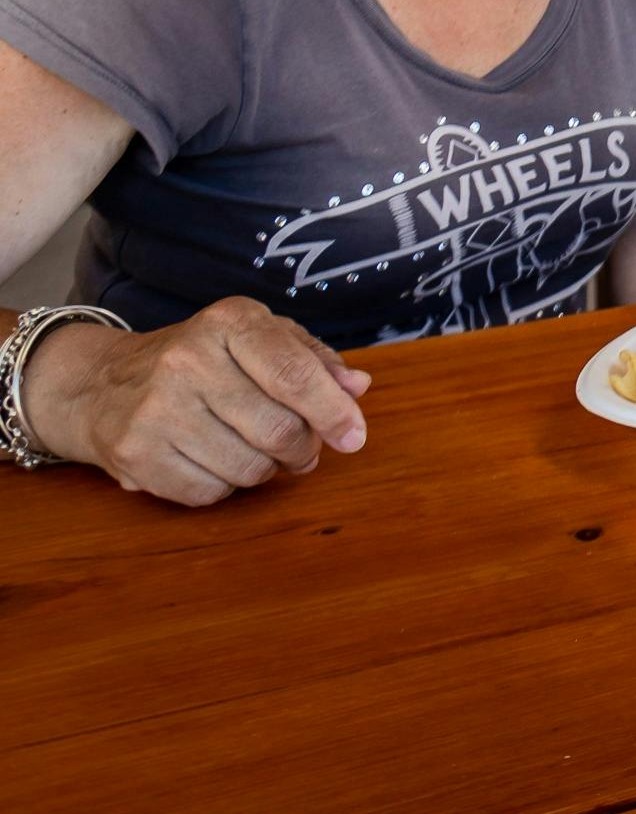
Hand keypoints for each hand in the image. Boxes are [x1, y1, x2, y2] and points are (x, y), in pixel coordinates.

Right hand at [25, 298, 369, 506]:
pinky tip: (211, 459)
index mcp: (229, 321)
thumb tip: (356, 386)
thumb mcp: (259, 338)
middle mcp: (188, 360)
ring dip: (266, 469)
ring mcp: (156, 409)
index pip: (295, 374)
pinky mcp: (135, 453)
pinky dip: (224, 485)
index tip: (354, 438)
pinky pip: (211, 492)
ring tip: (250, 447)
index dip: (333, 412)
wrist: (101, 383)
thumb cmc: (202, 359)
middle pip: (280, 430)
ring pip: (250, 468)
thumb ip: (313, 360)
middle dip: (303, 448)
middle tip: (300, 447)